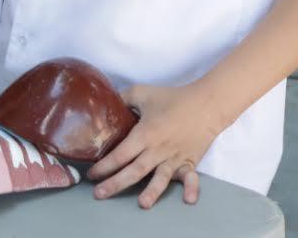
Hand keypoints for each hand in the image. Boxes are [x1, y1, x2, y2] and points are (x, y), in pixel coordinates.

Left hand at [87, 83, 220, 208]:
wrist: (205, 104)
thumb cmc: (172, 98)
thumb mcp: (141, 93)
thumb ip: (122, 98)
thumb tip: (105, 103)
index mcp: (145, 134)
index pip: (121, 154)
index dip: (105, 165)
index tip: (92, 174)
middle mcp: (158, 149)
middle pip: (136, 170)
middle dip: (116, 183)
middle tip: (99, 194)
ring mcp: (175, 157)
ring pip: (161, 178)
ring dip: (152, 191)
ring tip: (142, 204)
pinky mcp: (190, 161)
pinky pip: (191, 177)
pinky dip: (191, 188)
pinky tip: (188, 200)